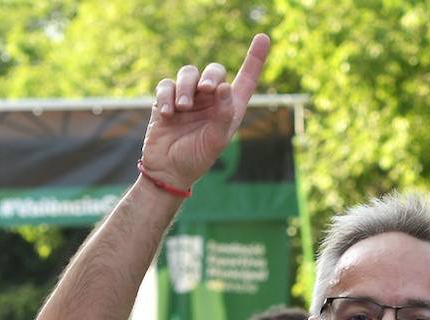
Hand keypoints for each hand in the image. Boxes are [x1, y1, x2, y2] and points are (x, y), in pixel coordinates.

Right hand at [141, 34, 269, 189]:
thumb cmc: (196, 159)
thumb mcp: (215, 141)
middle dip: (210, 76)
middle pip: (214, 71)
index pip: (245, 79)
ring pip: (188, 74)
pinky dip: (166, 97)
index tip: (263, 38)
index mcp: (229, 108)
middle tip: (206, 90)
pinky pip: (166, 86)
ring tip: (182, 109)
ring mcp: (188, 97)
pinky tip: (167, 114)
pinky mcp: (167, 100)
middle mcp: (210, 99)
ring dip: (185, 88)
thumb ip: (222, 115)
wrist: (167, 170)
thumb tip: (223, 87)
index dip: (254, 59)